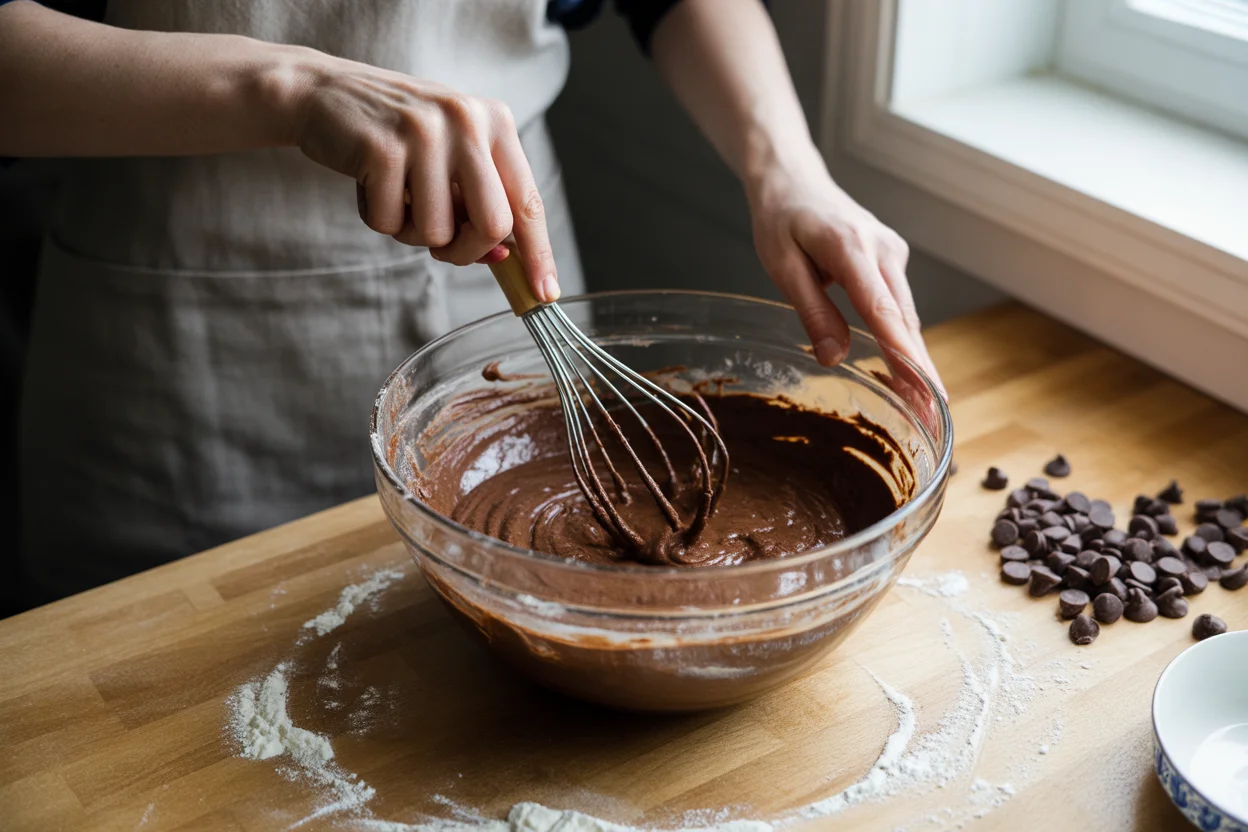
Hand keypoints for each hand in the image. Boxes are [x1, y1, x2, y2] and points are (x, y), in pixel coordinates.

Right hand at [282, 49, 558, 300]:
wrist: (322, 92)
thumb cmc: (395, 135)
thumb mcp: (449, 157)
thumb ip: (479, 202)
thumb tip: (504, 257)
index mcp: (495, 122)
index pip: (527, 201)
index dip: (538, 253)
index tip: (544, 293)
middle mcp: (467, 120)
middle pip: (493, 225)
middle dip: (466, 252)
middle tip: (442, 249)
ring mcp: (425, 132)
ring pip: (437, 232)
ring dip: (412, 233)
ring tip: (396, 197)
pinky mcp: (382, 148)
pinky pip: (390, 223)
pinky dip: (379, 218)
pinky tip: (368, 184)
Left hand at [746, 150, 945, 396]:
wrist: (794, 180)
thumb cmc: (783, 219)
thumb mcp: (782, 266)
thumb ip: (812, 311)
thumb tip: (834, 357)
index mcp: (851, 248)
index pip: (883, 310)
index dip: (905, 354)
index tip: (925, 387)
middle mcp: (883, 250)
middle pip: (904, 320)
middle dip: (921, 369)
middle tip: (934, 416)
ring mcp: (892, 253)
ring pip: (906, 315)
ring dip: (916, 359)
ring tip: (926, 406)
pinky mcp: (891, 260)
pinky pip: (899, 306)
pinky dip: (904, 338)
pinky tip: (909, 371)